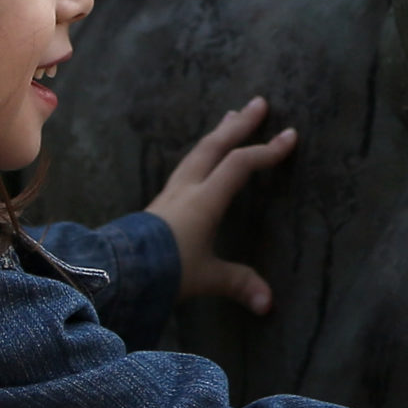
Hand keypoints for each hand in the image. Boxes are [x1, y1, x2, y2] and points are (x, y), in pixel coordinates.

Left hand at [144, 98, 297, 313]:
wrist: (117, 272)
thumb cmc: (164, 270)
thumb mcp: (206, 278)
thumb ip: (238, 284)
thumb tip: (268, 304)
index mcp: (203, 201)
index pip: (239, 165)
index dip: (266, 150)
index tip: (290, 137)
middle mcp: (187, 189)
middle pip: (214, 146)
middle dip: (239, 124)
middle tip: (259, 103)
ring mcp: (170, 193)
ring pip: (197, 152)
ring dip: (217, 134)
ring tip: (229, 117)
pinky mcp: (160, 202)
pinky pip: (186, 166)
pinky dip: (201, 153)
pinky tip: (201, 156)